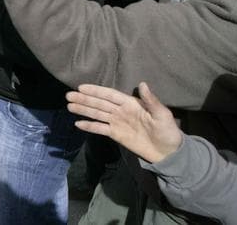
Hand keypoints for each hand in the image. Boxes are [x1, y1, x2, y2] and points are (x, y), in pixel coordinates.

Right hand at [66, 82, 182, 163]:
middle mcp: (121, 111)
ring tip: (69, 105)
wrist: (168, 153)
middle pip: (99, 103)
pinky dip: (89, 126)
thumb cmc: (168, 132)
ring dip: (83, 109)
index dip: (96, 91)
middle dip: (84, 99)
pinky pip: (100, 129)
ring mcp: (117, 123)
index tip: (81, 87)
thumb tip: (142, 84)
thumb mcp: (162, 115)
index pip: (110, 95)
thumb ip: (151, 100)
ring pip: (97, 114)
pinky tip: (78, 124)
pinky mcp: (116, 135)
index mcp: (131, 103)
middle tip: (68, 95)